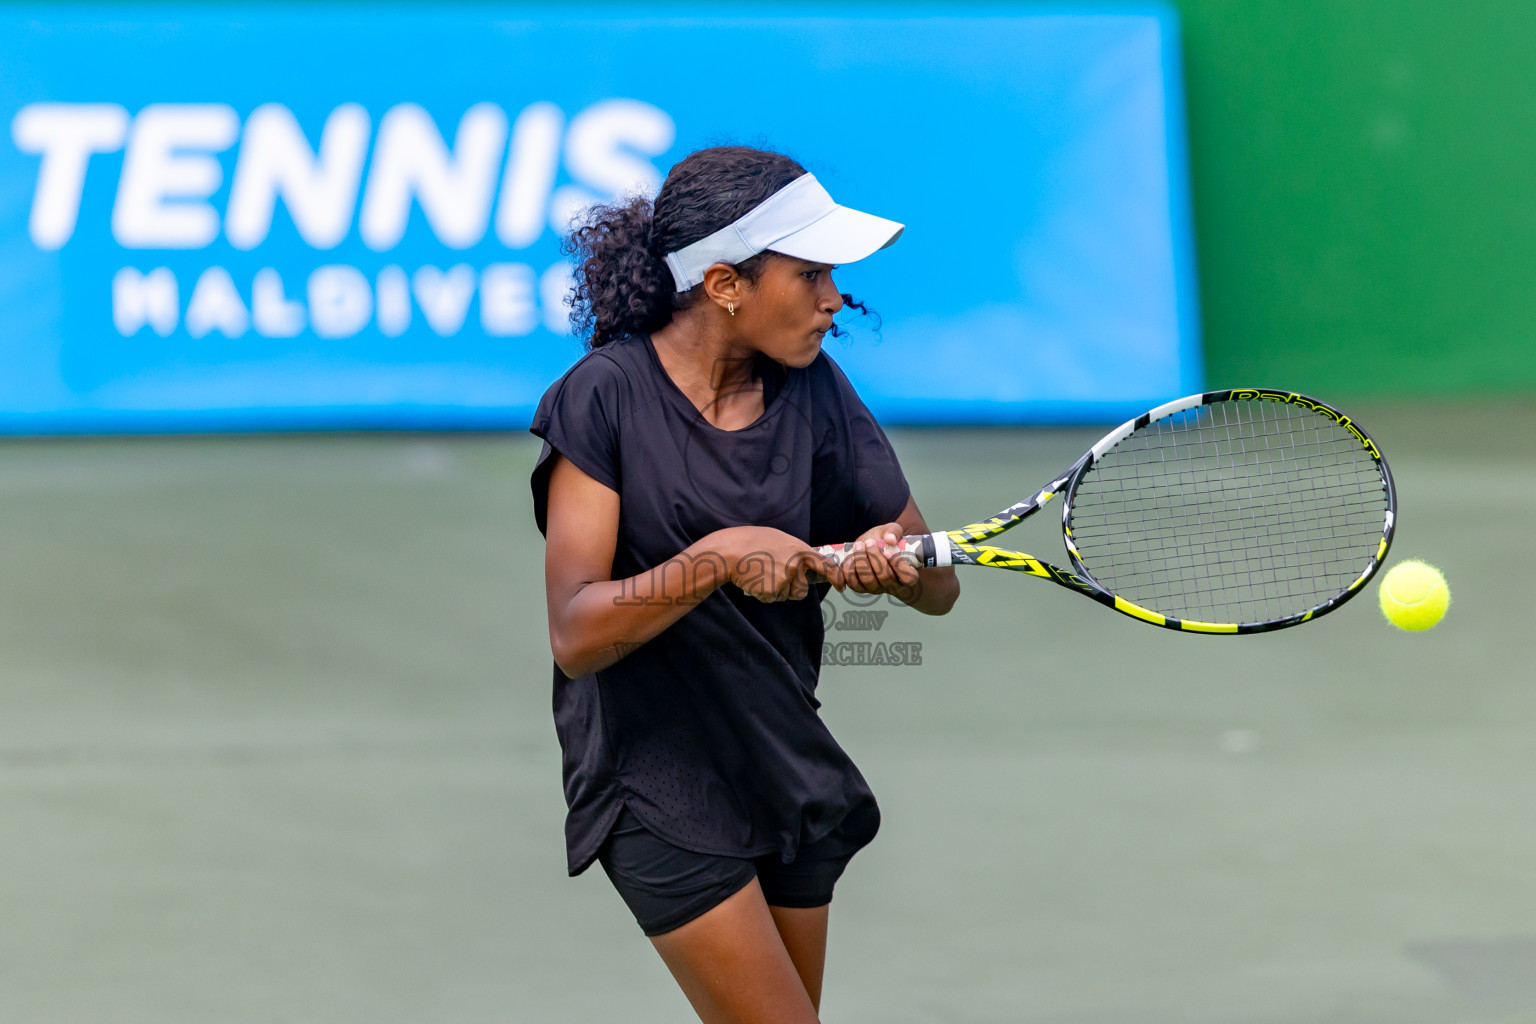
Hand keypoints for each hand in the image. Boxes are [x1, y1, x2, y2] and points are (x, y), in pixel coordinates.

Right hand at [714, 526, 843, 602]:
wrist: (730, 551)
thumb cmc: (751, 542)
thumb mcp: (779, 539)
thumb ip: (795, 551)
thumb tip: (805, 563)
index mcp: (800, 550)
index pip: (826, 566)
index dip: (836, 578)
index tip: (841, 586)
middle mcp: (796, 565)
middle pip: (801, 589)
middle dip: (791, 588)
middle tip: (773, 575)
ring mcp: (785, 579)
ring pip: (786, 595)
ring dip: (776, 590)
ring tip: (761, 574)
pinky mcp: (773, 591)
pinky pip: (772, 598)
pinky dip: (764, 593)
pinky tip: (755, 580)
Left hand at [841, 522, 921, 596]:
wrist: (870, 547)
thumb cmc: (885, 541)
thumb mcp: (891, 532)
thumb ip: (893, 531)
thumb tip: (890, 538)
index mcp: (906, 574)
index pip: (908, 578)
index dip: (898, 565)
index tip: (887, 551)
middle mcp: (892, 584)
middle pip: (885, 577)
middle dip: (875, 558)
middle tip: (870, 542)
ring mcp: (875, 588)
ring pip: (868, 580)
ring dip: (861, 562)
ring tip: (859, 545)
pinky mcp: (860, 587)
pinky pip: (853, 583)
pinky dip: (850, 571)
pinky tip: (849, 558)